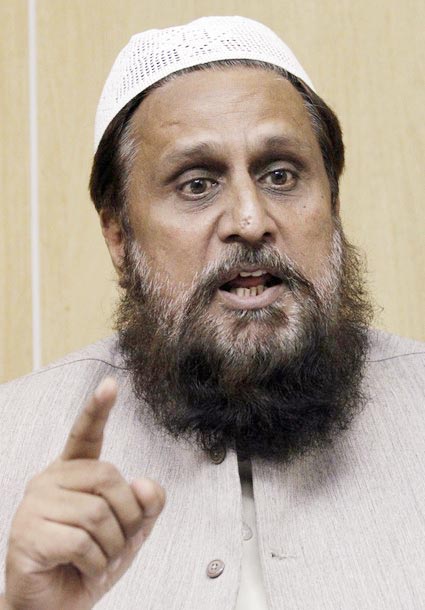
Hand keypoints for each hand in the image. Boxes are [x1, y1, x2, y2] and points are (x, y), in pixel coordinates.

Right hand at [4, 378, 165, 609]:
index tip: (111, 385)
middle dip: (127, 517)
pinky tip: (82, 569)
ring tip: (98, 560)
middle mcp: (50, 480)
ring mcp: (35, 505)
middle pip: (109, 478)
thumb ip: (144, 505)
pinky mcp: (27, 534)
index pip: (86, 434)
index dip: (98, 409)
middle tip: (117, 543)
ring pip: (98, 512)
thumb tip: (145, 485)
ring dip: (112, 546)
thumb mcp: (129, 532)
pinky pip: (82, 541)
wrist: (55, 609)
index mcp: (73, 473)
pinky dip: (95, 563)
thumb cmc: (89, 564)